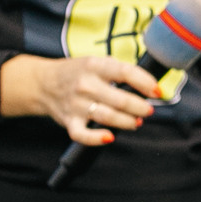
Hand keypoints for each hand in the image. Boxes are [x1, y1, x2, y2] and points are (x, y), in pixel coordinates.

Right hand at [0, 53, 158, 146]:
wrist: (43, 82)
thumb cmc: (77, 73)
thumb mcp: (97, 63)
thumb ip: (120, 72)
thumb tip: (149, 86)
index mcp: (94, 66)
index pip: (125, 72)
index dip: (145, 83)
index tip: (158, 91)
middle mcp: (85, 84)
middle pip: (120, 99)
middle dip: (140, 107)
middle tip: (148, 110)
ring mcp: (76, 104)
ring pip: (107, 117)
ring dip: (127, 122)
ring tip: (136, 121)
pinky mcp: (69, 121)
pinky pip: (82, 135)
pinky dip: (96, 139)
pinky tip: (109, 137)